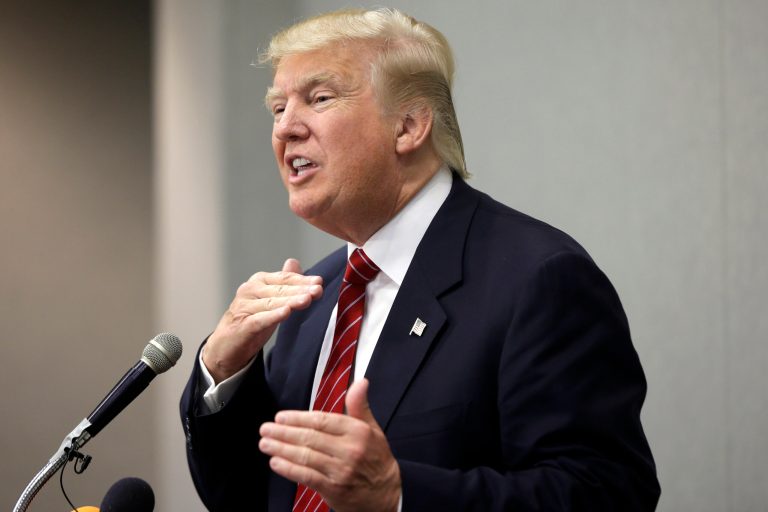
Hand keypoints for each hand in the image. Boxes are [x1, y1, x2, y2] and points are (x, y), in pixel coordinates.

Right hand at [203, 258, 322, 382]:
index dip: (303, 280)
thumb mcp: (271, 300)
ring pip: (272, 303)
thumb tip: (294, 262)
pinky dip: (273, 316)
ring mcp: (244, 307)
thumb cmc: (252, 319)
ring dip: (290, 301)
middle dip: (301, 290)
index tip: (319, 282)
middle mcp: (250, 290)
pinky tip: (286, 312)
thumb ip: (284, 283)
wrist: (227, 345)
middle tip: (317, 290)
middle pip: (280, 289)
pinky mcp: (242, 325)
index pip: (284, 278)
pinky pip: (260, 319)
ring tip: (307, 299)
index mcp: (259, 282)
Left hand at [258, 379, 400, 511]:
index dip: (298, 418)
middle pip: (310, 438)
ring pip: (305, 457)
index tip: (280, 416)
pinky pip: (306, 477)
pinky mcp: (334, 489)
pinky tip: (276, 462)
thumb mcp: (372, 429)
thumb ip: (359, 406)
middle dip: (284, 432)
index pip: (322, 421)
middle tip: (265, 428)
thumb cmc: (376, 458)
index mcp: (358, 431)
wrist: (387, 494)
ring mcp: (341, 471)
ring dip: (281, 449)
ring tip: (265, 443)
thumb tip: (360, 382)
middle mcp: (350, 450)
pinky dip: (288, 469)